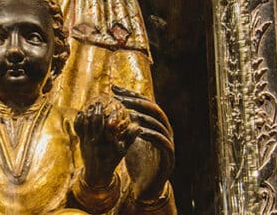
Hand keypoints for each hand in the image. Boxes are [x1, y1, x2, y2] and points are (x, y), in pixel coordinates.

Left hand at [75, 97, 137, 188]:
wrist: (97, 174)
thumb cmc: (112, 160)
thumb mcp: (123, 151)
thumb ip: (130, 138)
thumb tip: (139, 126)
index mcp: (109, 143)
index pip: (109, 125)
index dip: (110, 114)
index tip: (112, 105)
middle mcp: (97, 141)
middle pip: (96, 122)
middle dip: (97, 110)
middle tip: (99, 101)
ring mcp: (88, 142)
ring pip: (87, 124)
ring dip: (88, 113)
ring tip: (90, 105)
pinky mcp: (81, 142)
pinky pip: (78, 129)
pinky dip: (78, 120)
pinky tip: (80, 113)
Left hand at [112, 85, 174, 200]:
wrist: (146, 187)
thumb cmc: (138, 162)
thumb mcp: (129, 140)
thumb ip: (125, 125)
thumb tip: (108, 109)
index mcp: (156, 125)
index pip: (146, 104)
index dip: (131, 95)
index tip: (115, 89)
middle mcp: (165, 131)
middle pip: (154, 110)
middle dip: (137, 102)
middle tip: (120, 99)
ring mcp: (168, 143)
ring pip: (160, 124)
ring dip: (144, 117)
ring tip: (128, 113)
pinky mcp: (168, 157)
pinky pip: (163, 142)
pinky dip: (152, 135)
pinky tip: (140, 131)